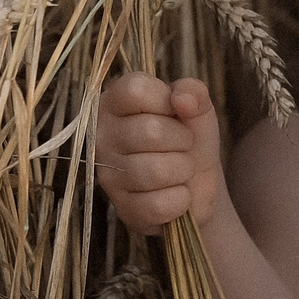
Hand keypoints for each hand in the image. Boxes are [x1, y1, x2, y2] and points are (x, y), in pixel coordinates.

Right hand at [94, 74, 224, 235]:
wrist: (195, 184)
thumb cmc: (188, 138)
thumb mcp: (196, 108)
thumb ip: (193, 92)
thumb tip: (183, 99)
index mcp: (114, 103)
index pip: (135, 90)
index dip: (166, 100)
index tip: (174, 111)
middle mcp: (101, 136)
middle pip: (151, 131)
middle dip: (183, 139)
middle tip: (183, 144)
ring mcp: (108, 175)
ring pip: (156, 171)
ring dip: (183, 170)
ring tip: (180, 168)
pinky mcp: (123, 209)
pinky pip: (160, 204)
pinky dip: (181, 199)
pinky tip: (176, 192)